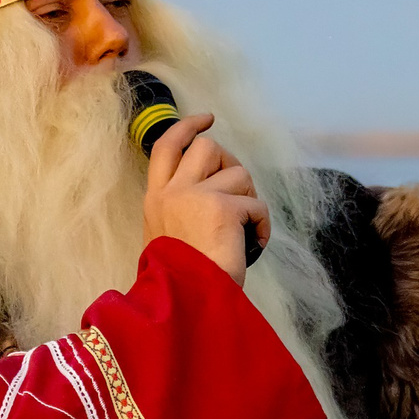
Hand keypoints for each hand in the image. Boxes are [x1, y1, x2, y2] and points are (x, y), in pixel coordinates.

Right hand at [142, 113, 269, 283]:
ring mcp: (197, 196)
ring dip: (249, 196)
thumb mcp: (165, 236)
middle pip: (207, 146)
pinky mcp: (224, 208)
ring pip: (238, 173)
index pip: (167, 146)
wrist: (185, 299)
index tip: (207, 119)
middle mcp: (173, 191)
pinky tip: (256, 241)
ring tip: (246, 224)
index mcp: (156, 197)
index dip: (188, 127)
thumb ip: (179, 209)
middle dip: (229, 161)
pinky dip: (262, 223)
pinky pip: (257, 203)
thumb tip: (211, 195)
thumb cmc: (180, 277)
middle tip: (238, 188)